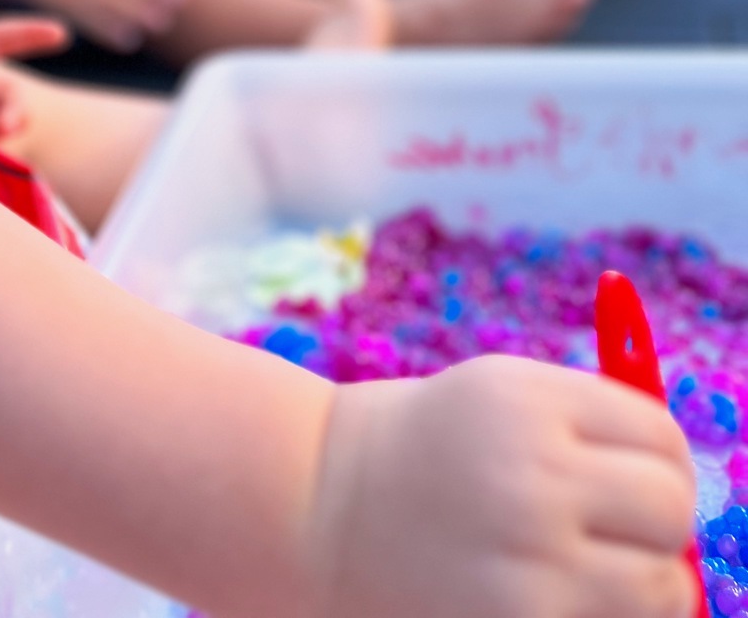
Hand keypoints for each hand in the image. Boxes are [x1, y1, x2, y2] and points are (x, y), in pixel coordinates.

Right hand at [309, 354, 696, 617]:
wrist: (315, 507)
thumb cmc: (420, 451)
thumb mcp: (495, 400)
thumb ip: (584, 424)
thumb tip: (681, 479)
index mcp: (528, 400)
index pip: (661, 436)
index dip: (663, 461)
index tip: (640, 476)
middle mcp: (534, 473)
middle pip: (672, 507)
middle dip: (662, 523)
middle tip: (627, 530)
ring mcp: (530, 555)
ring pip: (663, 584)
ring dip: (645, 583)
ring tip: (591, 570)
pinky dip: (602, 616)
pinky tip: (556, 597)